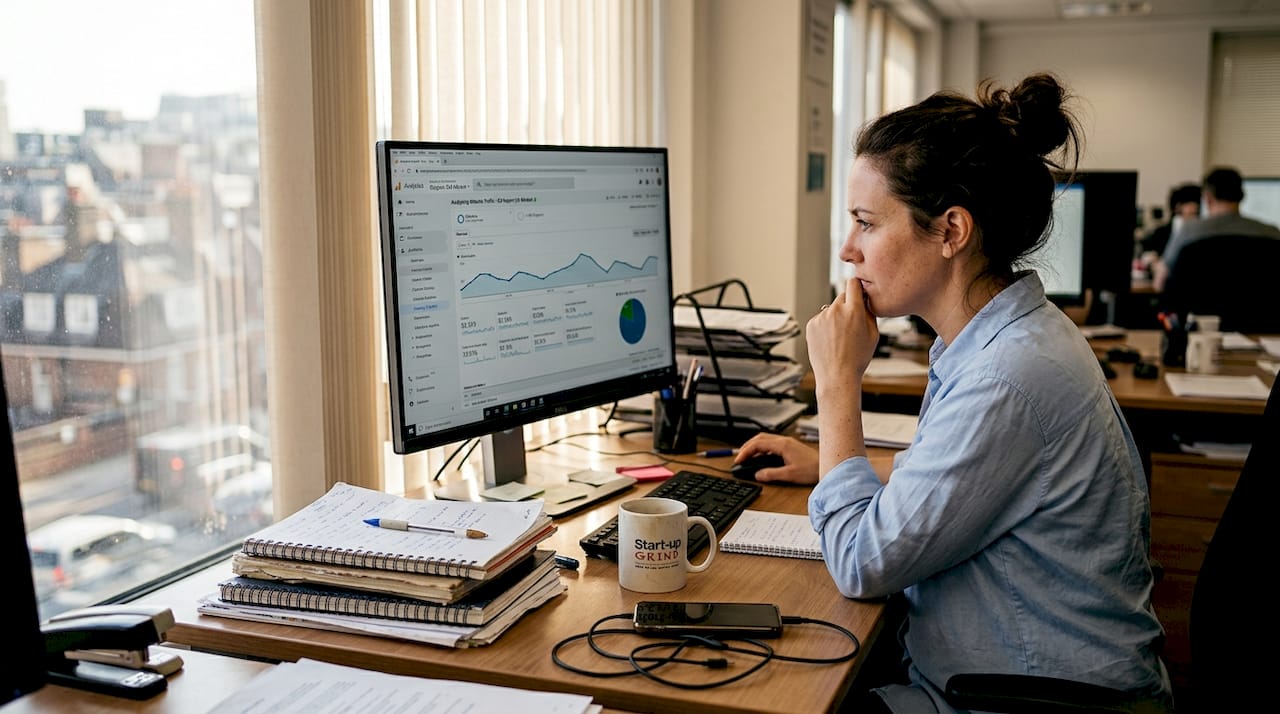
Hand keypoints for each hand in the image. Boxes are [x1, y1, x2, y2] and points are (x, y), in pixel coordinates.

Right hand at [736, 433, 818, 484]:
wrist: (829, 466)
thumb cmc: (813, 469)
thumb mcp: (790, 474)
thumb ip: (772, 474)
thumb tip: (758, 474)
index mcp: (782, 445)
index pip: (757, 444)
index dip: (745, 452)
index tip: (738, 460)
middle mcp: (784, 441)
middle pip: (759, 438)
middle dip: (747, 447)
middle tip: (740, 457)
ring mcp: (788, 443)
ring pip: (765, 440)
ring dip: (754, 446)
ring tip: (748, 456)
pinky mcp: (791, 447)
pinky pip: (772, 444)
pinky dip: (763, 449)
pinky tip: (762, 457)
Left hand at [806, 277, 879, 395]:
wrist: (837, 376)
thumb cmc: (857, 358)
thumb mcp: (873, 335)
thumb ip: (870, 312)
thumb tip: (865, 298)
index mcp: (854, 311)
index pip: (853, 284)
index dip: (857, 287)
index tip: (858, 291)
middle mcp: (836, 310)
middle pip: (842, 296)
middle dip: (848, 305)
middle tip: (851, 322)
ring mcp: (821, 317)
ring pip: (831, 309)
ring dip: (836, 317)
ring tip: (840, 337)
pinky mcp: (811, 325)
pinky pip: (821, 319)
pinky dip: (825, 326)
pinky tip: (830, 340)